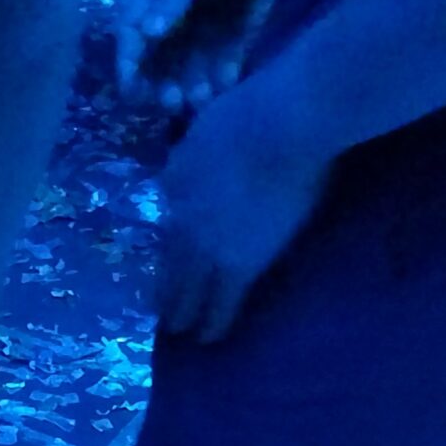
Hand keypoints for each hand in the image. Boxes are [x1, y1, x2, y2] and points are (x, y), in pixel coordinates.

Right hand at [118, 0, 295, 108]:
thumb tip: (150, 35)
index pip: (133, 31)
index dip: (130, 63)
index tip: (132, 94)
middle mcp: (178, 4)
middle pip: (161, 55)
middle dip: (162, 82)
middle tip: (173, 102)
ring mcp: (210, 13)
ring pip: (193, 61)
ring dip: (192, 83)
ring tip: (202, 97)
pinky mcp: (241, 18)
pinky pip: (227, 54)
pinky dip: (224, 72)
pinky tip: (226, 84)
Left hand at [157, 82, 328, 341]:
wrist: (283, 123)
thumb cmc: (257, 107)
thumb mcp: (208, 122)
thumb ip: (199, 147)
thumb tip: (199, 160)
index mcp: (175, 180)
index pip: (169, 223)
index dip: (169, 247)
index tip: (168, 260)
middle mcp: (182, 218)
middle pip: (170, 262)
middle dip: (164, 288)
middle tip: (162, 311)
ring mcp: (207, 245)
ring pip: (188, 288)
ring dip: (182, 313)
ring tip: (182, 331)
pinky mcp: (239, 265)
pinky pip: (222, 304)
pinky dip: (214, 324)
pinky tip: (209, 339)